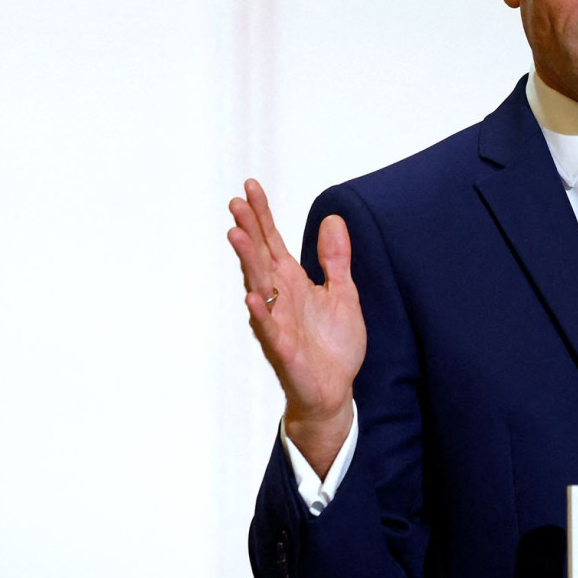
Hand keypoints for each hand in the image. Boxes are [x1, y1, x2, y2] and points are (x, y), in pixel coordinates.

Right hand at [228, 179, 366, 475]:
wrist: (334, 390)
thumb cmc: (333, 344)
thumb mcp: (342, 292)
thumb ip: (335, 258)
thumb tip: (332, 218)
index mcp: (292, 282)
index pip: (272, 242)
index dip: (262, 215)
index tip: (250, 187)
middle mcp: (279, 298)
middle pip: (259, 258)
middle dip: (248, 230)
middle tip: (235, 203)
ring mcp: (277, 322)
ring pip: (257, 287)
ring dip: (247, 262)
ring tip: (236, 235)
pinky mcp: (284, 349)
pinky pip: (269, 329)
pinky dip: (260, 313)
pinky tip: (252, 297)